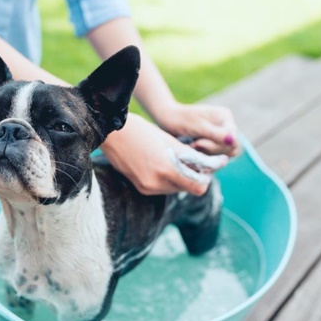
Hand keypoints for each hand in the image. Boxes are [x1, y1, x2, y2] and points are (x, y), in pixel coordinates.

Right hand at [100, 114, 228, 195]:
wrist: (112, 134)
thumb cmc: (142, 132)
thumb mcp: (170, 142)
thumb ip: (189, 157)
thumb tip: (206, 165)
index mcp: (167, 170)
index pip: (198, 187)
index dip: (205, 178)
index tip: (208, 167)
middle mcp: (157, 183)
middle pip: (187, 188)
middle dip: (193, 176)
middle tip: (196, 162)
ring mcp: (147, 187)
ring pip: (175, 189)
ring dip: (180, 178)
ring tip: (177, 161)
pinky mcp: (141, 187)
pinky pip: (162, 188)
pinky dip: (167, 179)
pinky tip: (163, 164)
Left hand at [152, 101, 241, 156]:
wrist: (165, 119)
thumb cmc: (180, 119)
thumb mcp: (197, 126)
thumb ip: (215, 134)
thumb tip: (233, 140)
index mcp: (224, 117)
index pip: (234, 139)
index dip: (220, 146)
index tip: (199, 143)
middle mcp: (224, 127)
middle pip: (231, 149)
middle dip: (212, 151)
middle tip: (194, 145)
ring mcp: (218, 137)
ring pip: (222, 155)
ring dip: (207, 155)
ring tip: (191, 147)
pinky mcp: (210, 146)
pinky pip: (214, 158)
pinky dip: (203, 157)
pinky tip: (191, 152)